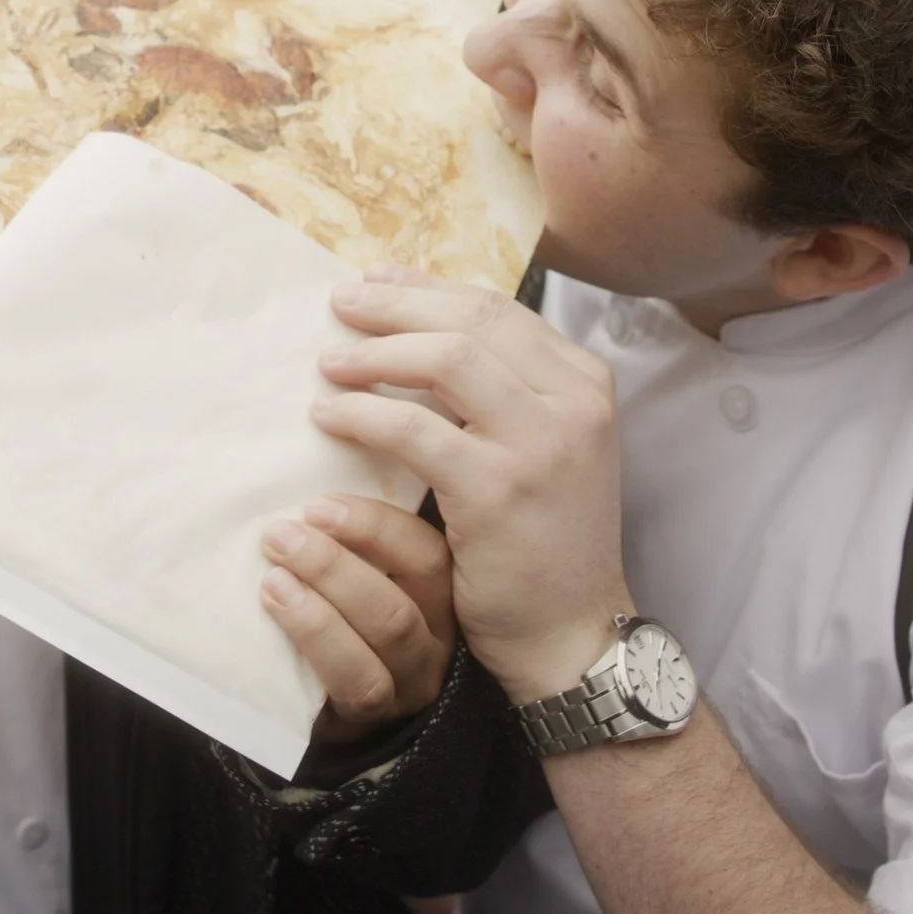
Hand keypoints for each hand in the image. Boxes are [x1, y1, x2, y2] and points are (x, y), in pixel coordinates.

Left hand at [259, 493, 456, 741]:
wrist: (322, 707)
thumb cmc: (337, 622)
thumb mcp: (355, 579)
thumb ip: (345, 544)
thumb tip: (300, 493)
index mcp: (436, 593)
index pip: (425, 550)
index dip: (374, 524)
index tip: (316, 506)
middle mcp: (435, 637)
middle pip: (404, 593)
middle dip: (336, 561)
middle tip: (280, 536)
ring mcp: (411, 681)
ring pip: (387, 633)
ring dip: (324, 601)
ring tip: (273, 579)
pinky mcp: (376, 716)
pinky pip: (356, 682)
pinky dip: (316, 642)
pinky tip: (277, 614)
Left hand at [312, 264, 630, 704]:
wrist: (571, 631)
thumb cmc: (544, 540)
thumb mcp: (543, 447)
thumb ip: (503, 391)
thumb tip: (418, 330)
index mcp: (584, 382)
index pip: (497, 310)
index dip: (427, 290)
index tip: (374, 282)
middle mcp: (573, 401)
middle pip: (470, 321)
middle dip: (396, 306)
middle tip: (340, 305)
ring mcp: (540, 442)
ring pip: (445, 360)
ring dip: (377, 353)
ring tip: (328, 362)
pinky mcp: (498, 488)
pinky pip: (415, 430)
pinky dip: (365, 413)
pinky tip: (330, 416)